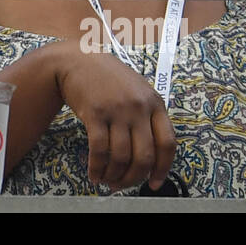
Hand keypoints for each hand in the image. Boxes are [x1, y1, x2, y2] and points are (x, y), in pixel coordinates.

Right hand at [52, 43, 175, 189]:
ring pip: (121, 156)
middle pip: (144, 155)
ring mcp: (117, 110)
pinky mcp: (95, 113)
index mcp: (154, 102)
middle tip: (124, 185)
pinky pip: (99, 150)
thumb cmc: (107, 77)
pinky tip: (94, 174)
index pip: (167, 143)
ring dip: (114, 176)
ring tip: (107, 181)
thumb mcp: (137, 90)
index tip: (154, 182)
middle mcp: (138, 107)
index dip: (163, 168)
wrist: (77, 60)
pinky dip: (97, 168)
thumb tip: (148, 157)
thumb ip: (147, 116)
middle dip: (134, 178)